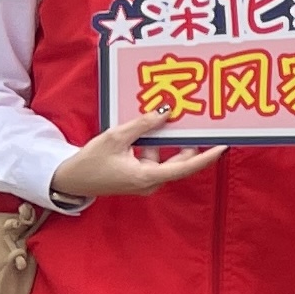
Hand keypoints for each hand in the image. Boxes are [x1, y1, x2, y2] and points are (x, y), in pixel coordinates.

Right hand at [50, 109, 223, 200]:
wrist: (69, 180)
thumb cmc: (90, 162)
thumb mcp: (116, 138)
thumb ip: (143, 125)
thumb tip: (166, 111)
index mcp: (147, 177)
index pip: (186, 167)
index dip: (207, 156)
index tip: (224, 146)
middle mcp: (151, 182)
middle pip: (179, 160)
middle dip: (187, 141)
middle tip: (199, 122)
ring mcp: (145, 181)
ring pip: (165, 157)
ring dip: (164, 140)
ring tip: (167, 117)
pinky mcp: (138, 176)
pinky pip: (153, 158)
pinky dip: (153, 144)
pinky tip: (148, 129)